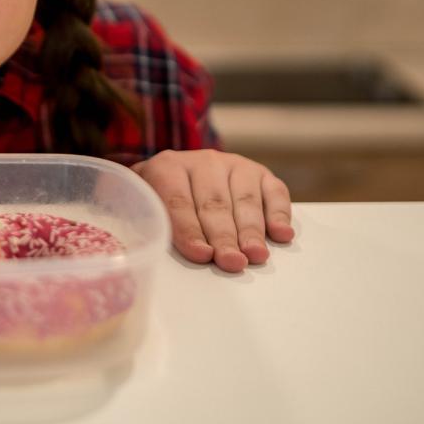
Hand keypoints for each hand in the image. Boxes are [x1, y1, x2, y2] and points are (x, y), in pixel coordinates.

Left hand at [132, 149, 293, 272]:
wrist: (176, 174)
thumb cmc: (158, 200)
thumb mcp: (142, 204)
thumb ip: (143, 221)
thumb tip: (146, 249)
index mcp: (166, 167)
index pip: (178, 201)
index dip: (189, 229)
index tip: (201, 254)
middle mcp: (202, 162)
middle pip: (214, 203)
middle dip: (224, 236)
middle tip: (232, 261)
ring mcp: (234, 165)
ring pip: (244, 199)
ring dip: (252, 230)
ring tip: (256, 255)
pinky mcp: (260, 174)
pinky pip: (274, 192)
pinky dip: (279, 214)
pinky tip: (281, 235)